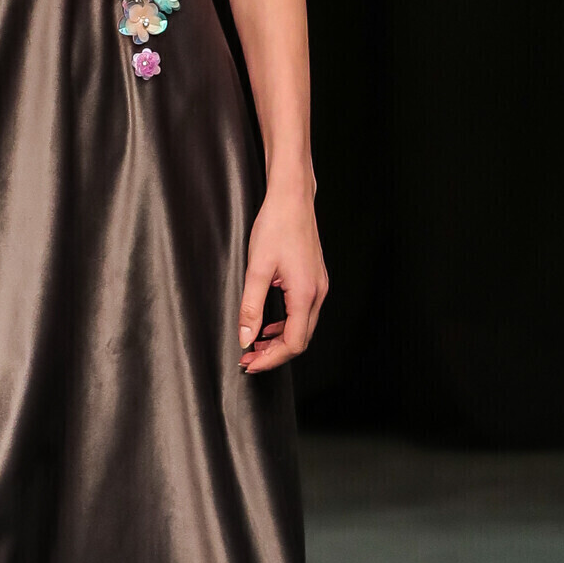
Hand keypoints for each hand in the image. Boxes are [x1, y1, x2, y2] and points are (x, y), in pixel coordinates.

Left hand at [237, 190, 327, 374]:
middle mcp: (317, 293)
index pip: (293, 343)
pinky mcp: (314, 279)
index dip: (271, 359)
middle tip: (249, 359)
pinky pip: (302, 312)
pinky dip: (285, 324)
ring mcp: (318, 286)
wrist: (293, 199)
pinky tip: (269, 325)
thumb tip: (246, 338)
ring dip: (279, 341)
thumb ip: (251, 307)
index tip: (250, 363)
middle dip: (274, 354)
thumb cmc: (277, 226)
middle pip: (300, 339)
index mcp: (305, 294)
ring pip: (302, 327)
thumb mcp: (257, 268)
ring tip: (255, 346)